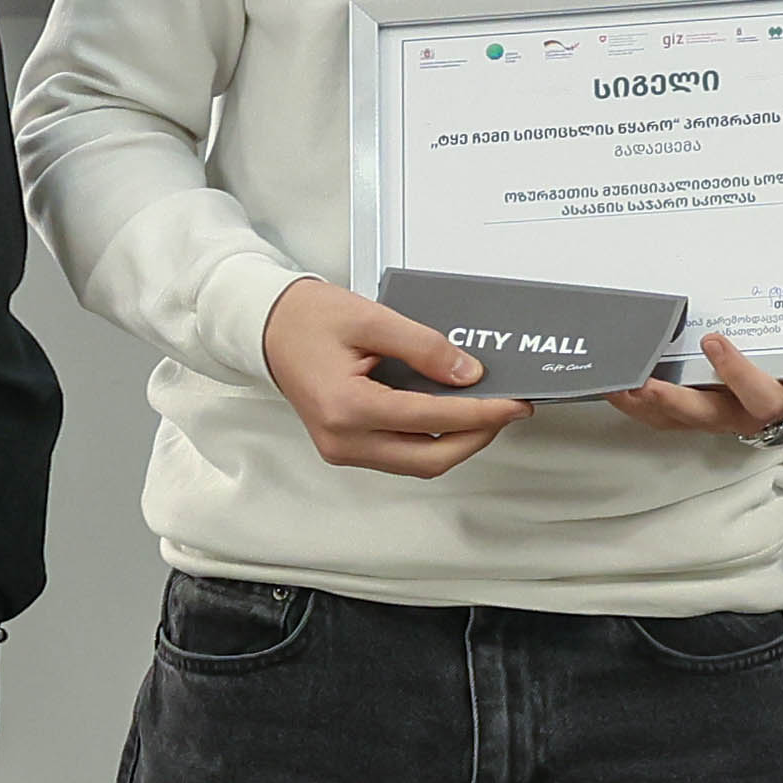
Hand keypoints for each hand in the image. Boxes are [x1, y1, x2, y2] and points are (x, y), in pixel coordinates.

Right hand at [263, 277, 522, 477]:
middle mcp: (343, 440)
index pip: (430, 419)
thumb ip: (423, 346)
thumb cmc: (309, 318)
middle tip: (507, 410)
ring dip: (457, 442)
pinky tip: (452, 415)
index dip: (480, 413)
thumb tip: (468, 374)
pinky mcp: (346, 448)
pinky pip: (401, 454)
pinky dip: (433, 439)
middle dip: (476, 437)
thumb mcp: (371, 319)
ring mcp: (343, 450)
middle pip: (429, 459)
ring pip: (418, 463)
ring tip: (485, 411)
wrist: (269, 327)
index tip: (514, 403)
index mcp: (347, 408)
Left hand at [607, 331, 782, 440]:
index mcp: (771, 398)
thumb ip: (775, 328)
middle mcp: (742, 415)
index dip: (736, 371)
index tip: (713, 340)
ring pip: (676, 419)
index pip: (761, 395)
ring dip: (644, 404)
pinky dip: (638, 404)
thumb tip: (759, 280)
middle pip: (708, 414)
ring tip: (619, 387)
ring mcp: (714, 420)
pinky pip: (661, 416)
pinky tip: (620, 390)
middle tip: (646, 384)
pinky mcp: (692, 419)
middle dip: (673, 399)